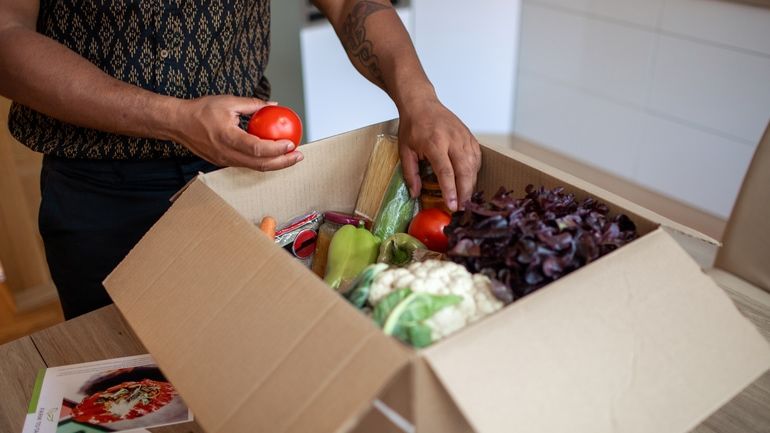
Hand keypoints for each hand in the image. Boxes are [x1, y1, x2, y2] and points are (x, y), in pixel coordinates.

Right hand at [169, 95, 302, 170]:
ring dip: (275, 164)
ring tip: (291, 157)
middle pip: (260, 164)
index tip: (291, 144)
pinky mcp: (224, 162)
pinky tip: (274, 155)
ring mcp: (225, 161)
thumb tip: (273, 105)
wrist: (178, 123)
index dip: (276, 149)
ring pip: (254, 168)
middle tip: (298, 156)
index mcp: (227, 137)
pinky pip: (247, 165)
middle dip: (283, 162)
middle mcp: (226, 153)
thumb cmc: (200, 111)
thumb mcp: (228, 102)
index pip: (257, 149)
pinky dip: (263, 162)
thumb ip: (253, 105)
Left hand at [398, 99, 480, 211]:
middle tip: (462, 208)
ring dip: (471, 184)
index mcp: (435, 143)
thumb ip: (410, 173)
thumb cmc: (412, 127)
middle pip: (464, 170)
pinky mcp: (470, 137)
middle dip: (465, 192)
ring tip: (465, 199)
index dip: (450, 191)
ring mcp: (463, 137)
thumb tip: (415, 194)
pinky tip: (469, 181)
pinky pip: (476, 158)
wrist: (422, 103)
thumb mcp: (405, 150)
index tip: (452, 206)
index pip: (446, 171)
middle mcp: (452, 140)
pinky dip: (474, 172)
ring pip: (473, 165)